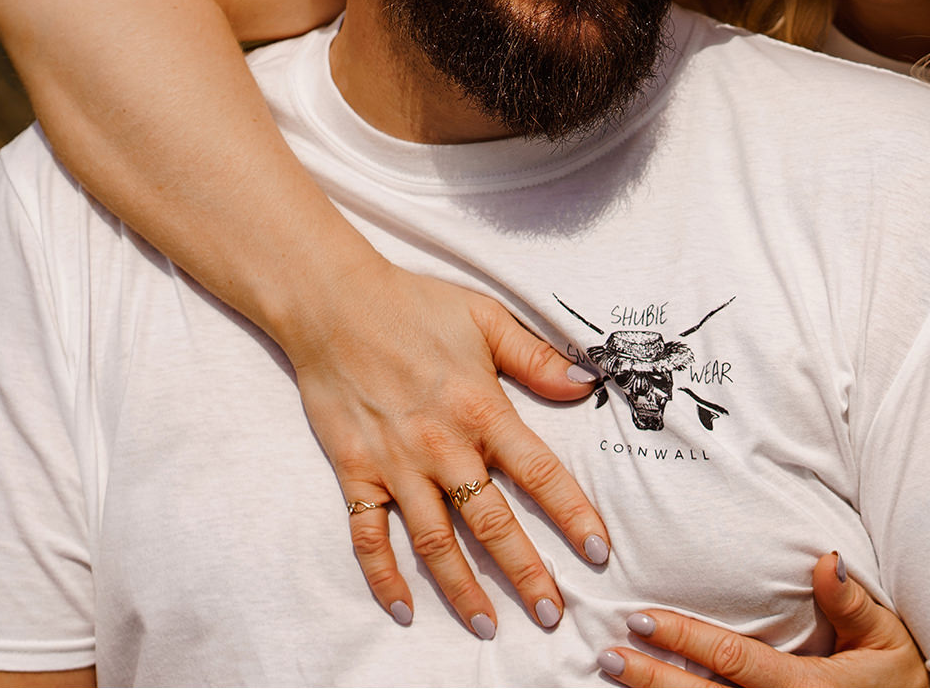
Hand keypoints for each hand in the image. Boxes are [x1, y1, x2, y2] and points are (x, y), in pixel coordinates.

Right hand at [280, 254, 609, 635]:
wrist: (332, 303)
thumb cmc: (414, 306)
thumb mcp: (485, 318)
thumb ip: (536, 357)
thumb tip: (586, 384)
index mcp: (481, 408)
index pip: (539, 473)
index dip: (572, 516)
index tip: (597, 552)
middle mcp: (442, 445)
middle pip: (491, 521)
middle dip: (524, 572)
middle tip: (552, 613)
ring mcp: (395, 464)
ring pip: (433, 540)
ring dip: (461, 587)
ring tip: (488, 625)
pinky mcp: (355, 473)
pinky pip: (367, 536)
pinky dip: (383, 576)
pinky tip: (404, 609)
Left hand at [597, 553, 929, 686]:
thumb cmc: (900, 680)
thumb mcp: (885, 637)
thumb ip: (851, 602)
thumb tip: (824, 558)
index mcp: (808, 687)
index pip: (731, 659)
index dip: (683, 638)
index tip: (640, 618)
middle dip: (652, 679)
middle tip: (607, 656)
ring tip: (612, 682)